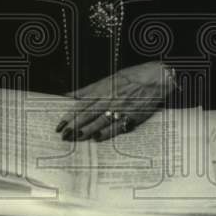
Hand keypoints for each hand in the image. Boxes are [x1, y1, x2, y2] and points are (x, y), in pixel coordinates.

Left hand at [54, 62, 176, 140]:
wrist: (157, 78)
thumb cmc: (133, 77)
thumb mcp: (109, 78)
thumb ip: (88, 89)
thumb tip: (70, 95)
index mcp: (103, 89)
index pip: (81, 104)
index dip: (69, 115)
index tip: (59, 124)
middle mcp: (110, 99)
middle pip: (88, 115)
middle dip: (74, 126)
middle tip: (63, 136)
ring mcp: (121, 109)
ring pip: (100, 122)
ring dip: (86, 132)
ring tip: (75, 138)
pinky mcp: (132, 117)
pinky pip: (116, 127)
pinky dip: (106, 133)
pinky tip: (97, 139)